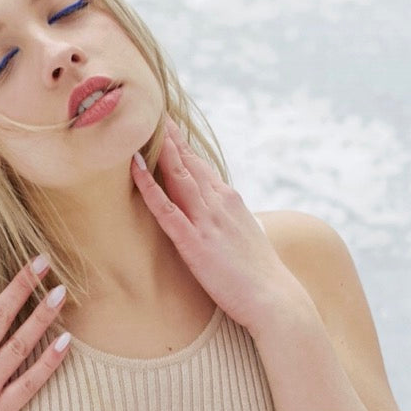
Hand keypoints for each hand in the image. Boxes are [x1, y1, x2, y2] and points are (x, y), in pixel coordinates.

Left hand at [130, 115, 301, 332]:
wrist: (276, 300)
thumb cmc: (259, 274)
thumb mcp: (244, 234)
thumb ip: (228, 218)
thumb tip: (218, 212)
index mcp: (229, 200)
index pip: (200, 164)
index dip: (180, 143)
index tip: (165, 122)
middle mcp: (219, 203)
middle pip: (187, 162)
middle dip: (167, 137)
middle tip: (148, 110)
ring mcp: (206, 221)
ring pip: (177, 177)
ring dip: (158, 152)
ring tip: (140, 127)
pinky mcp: (195, 243)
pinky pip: (167, 210)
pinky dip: (149, 187)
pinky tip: (134, 168)